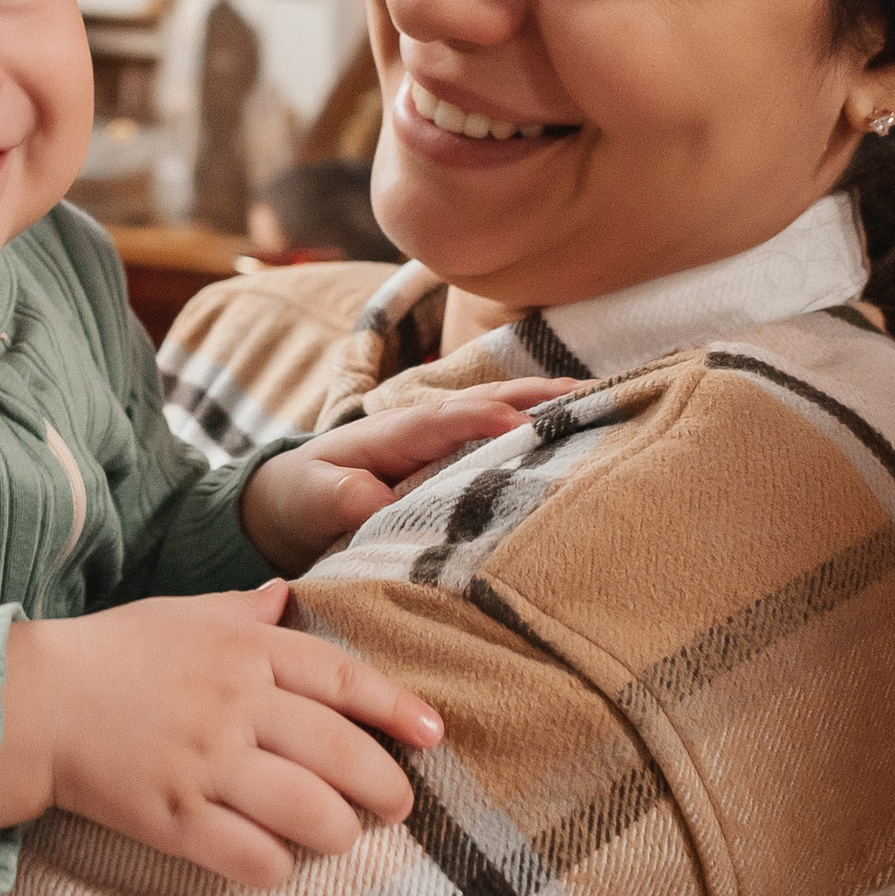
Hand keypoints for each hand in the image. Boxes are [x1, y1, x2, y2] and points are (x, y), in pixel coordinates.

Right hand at [0, 582, 441, 889]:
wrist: (33, 702)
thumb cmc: (112, 654)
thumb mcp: (182, 615)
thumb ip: (243, 611)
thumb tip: (288, 596)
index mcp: (243, 649)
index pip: (340, 676)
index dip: (394, 707)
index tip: (432, 732)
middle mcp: (233, 705)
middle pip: (337, 752)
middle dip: (383, 785)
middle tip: (399, 804)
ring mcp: (205, 765)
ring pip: (307, 811)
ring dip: (336, 832)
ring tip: (338, 835)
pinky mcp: (173, 818)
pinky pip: (250, 856)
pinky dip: (276, 866)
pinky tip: (276, 860)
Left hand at [240, 382, 576, 574]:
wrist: (291, 500)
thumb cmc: (300, 496)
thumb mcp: (307, 498)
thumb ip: (336, 496)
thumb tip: (370, 500)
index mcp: (392, 433)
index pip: (443, 421)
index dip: (481, 420)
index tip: (520, 424)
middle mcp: (424, 428)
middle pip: (488, 403)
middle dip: (535, 398)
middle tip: (593, 395)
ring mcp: (441, 442)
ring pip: (501, 417)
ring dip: (548, 408)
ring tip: (603, 404)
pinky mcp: (450, 462)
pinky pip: (499, 443)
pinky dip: (538, 434)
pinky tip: (576, 438)